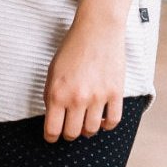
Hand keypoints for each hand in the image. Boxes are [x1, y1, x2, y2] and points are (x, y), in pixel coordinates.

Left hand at [42, 14, 124, 143]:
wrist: (97, 29)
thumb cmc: (73, 47)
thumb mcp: (52, 71)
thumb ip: (51, 95)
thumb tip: (54, 117)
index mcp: (58, 93)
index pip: (52, 130)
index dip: (51, 137)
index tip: (52, 137)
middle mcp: (77, 98)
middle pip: (72, 134)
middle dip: (69, 134)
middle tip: (69, 129)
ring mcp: (98, 97)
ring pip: (92, 130)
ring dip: (87, 130)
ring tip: (85, 122)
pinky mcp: (115, 93)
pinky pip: (113, 121)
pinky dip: (107, 125)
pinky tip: (102, 119)